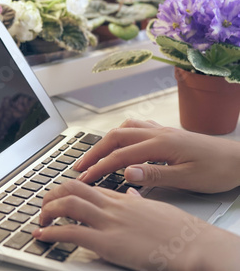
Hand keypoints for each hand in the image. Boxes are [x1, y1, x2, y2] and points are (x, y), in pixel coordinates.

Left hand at [33, 180, 239, 270]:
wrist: (192, 244)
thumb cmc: (178, 230)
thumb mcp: (155, 209)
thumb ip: (138, 201)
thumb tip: (131, 193)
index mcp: (122, 199)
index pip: (88, 186)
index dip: (68, 190)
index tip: (58, 196)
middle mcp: (112, 206)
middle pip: (73, 188)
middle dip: (53, 194)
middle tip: (45, 205)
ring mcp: (109, 222)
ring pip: (69, 204)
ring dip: (49, 210)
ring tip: (41, 218)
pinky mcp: (107, 242)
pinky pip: (72, 232)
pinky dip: (52, 232)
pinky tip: (43, 235)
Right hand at [73, 119, 239, 192]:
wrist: (239, 159)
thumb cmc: (217, 170)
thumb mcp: (187, 178)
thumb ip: (154, 174)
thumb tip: (126, 171)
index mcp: (161, 144)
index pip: (120, 155)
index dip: (100, 167)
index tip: (85, 178)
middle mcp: (157, 132)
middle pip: (115, 137)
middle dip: (94, 152)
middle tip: (80, 165)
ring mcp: (161, 130)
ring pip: (124, 129)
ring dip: (105, 141)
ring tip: (93, 154)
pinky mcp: (166, 132)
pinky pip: (136, 126)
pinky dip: (121, 133)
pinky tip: (119, 141)